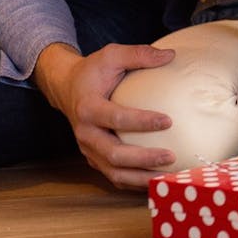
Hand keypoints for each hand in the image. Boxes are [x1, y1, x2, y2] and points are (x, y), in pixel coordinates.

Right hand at [33, 42, 175, 188]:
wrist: (67, 87)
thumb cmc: (93, 71)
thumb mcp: (112, 55)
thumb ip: (139, 54)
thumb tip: (170, 56)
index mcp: (88, 108)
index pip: (115, 118)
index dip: (141, 122)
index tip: (168, 121)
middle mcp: (85, 133)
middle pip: (114, 154)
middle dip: (143, 159)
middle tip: (170, 156)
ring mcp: (88, 150)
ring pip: (113, 172)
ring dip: (140, 177)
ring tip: (168, 175)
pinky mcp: (94, 159)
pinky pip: (114, 176)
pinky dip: (134, 182)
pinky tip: (158, 180)